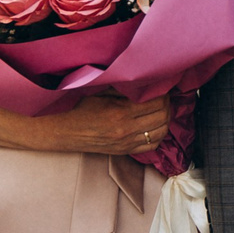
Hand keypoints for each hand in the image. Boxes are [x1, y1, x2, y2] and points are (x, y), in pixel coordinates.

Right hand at [33, 92, 180, 156]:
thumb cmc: (81, 109)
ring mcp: (127, 143)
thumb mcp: (102, 92)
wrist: (65, 132)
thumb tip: (145, 82)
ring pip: (160, 132)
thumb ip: (124, 89)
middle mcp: (127, 130)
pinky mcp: (125, 151)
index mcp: (121, 112)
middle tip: (165, 97)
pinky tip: (156, 126)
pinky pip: (152, 145)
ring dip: (165, 120)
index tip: (162, 87)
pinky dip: (158, 135)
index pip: (156, 103)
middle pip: (162, 118)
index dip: (164, 94)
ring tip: (162, 110)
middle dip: (168, 105)